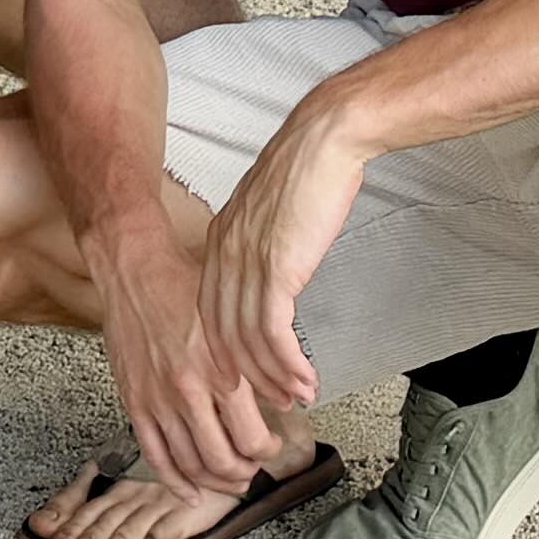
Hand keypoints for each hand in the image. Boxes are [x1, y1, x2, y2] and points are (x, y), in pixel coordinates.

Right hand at [94, 229, 284, 496]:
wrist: (134, 270)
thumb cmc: (182, 286)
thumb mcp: (229, 324)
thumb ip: (250, 365)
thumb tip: (280, 398)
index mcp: (220, 371)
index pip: (252, 438)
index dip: (267, 452)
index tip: (271, 447)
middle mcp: (189, 391)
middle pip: (223, 461)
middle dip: (243, 473)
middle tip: (251, 470)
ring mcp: (158, 400)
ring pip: (190, 464)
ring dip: (213, 481)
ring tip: (227, 479)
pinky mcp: (134, 401)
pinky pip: (155, 455)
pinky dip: (174, 481)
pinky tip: (189, 491)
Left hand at [194, 99, 367, 410]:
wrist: (325, 140)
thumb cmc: (309, 170)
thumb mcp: (272, 212)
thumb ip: (263, 244)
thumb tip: (274, 273)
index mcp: (221, 240)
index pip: (212, 311)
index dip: (228, 349)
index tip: (245, 374)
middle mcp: (225, 254)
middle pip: (224, 334)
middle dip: (250, 374)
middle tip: (273, 398)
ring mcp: (246, 263)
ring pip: (249, 341)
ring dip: (276, 377)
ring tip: (297, 396)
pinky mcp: (275, 269)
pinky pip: (274, 333)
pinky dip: (289, 364)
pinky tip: (305, 378)